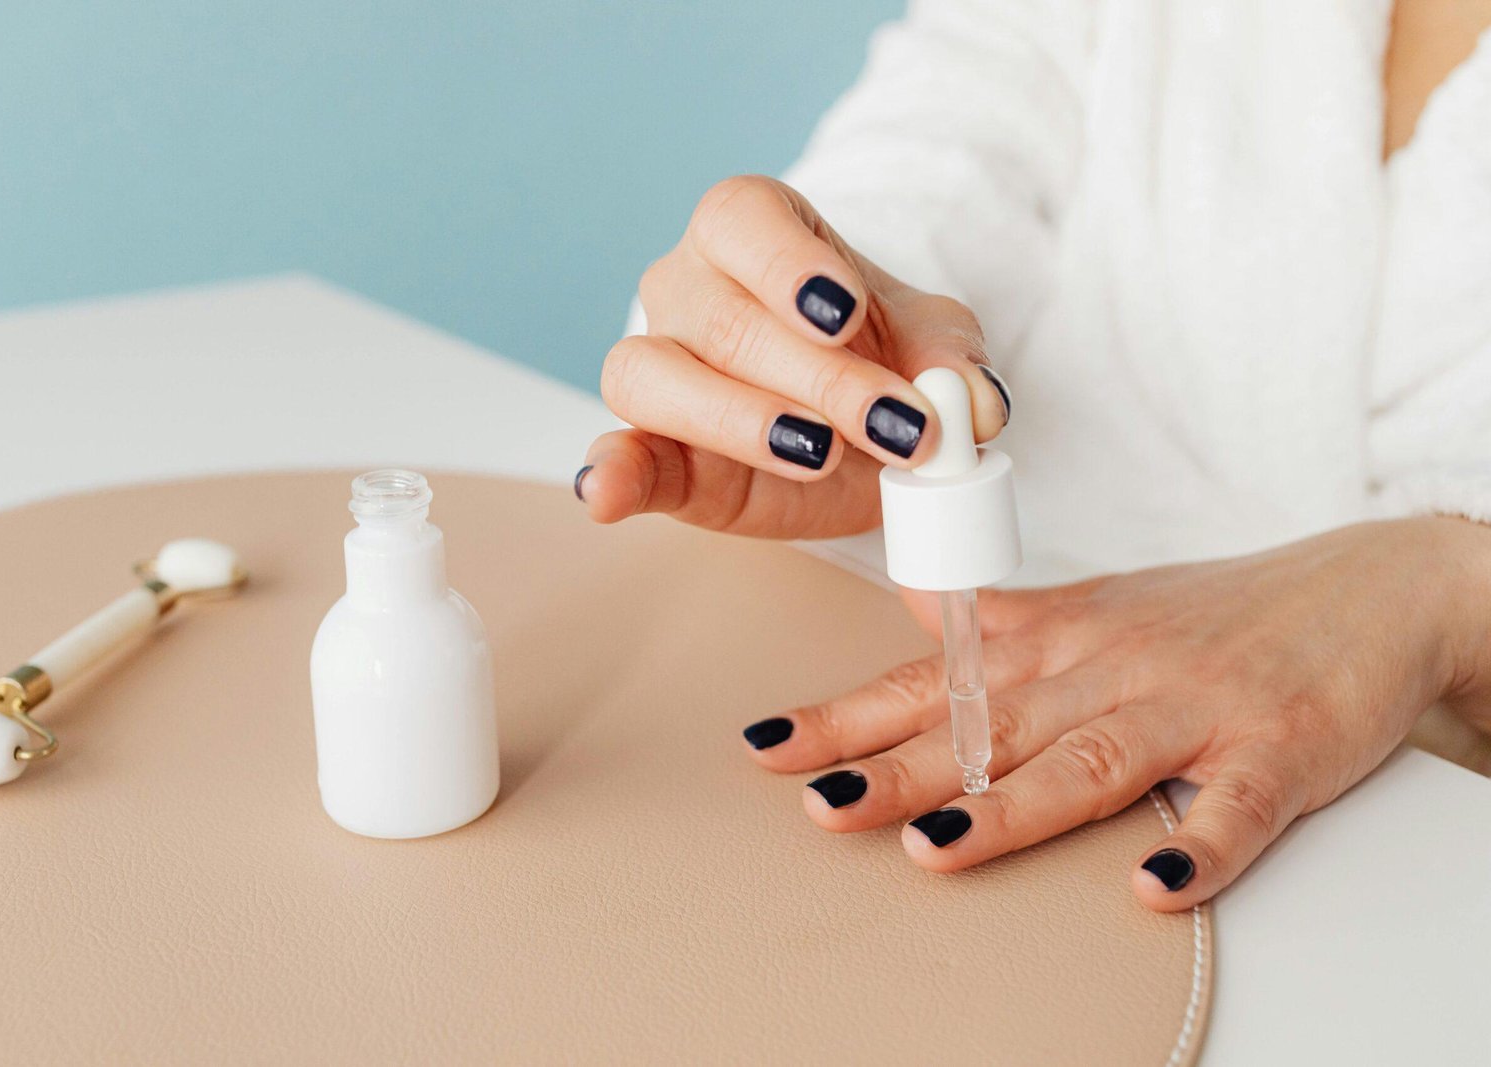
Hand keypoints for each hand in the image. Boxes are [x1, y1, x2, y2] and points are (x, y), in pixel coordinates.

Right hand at [577, 175, 1009, 540]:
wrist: (862, 434)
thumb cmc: (882, 360)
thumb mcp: (934, 348)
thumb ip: (956, 363)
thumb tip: (976, 403)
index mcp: (752, 231)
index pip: (742, 219)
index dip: (787, 265)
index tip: (843, 314)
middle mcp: (688, 287)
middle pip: (723, 317)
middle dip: (817, 376)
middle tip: (896, 424)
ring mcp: (657, 366)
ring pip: (652, 376)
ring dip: (737, 420)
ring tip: (816, 454)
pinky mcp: (652, 451)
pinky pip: (616, 453)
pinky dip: (610, 473)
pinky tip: (605, 492)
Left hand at [740, 517, 1490, 909]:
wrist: (1368, 588)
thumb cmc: (1217, 609)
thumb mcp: (1100, 602)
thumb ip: (1008, 619)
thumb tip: (918, 604)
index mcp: (1060, 641)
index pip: (934, 683)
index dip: (849, 717)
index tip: (770, 748)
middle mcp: (1111, 668)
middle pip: (991, 727)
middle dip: (899, 768)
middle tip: (820, 802)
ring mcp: (1194, 707)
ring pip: (1092, 759)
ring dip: (1013, 806)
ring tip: (937, 846)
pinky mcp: (1278, 747)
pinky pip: (1235, 806)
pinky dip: (1199, 847)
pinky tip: (1154, 888)